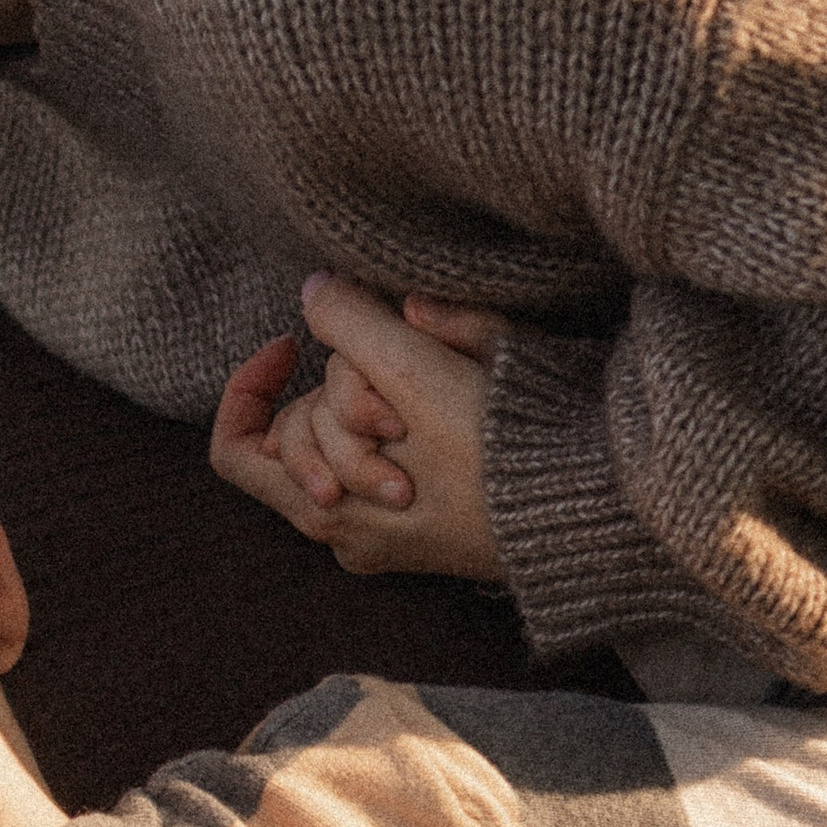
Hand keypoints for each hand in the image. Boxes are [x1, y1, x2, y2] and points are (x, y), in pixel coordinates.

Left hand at [210, 277, 508, 579]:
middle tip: (401, 369)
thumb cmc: (499, 446)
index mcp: (325, 509)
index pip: (235, 448)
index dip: (248, 386)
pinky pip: (390, 455)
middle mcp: (347, 532)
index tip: (295, 340)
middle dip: (337, 384)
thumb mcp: (414, 367)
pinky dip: (409, 413)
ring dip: (377, 395)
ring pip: (347, 438)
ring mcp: (390, 534)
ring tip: (432, 388)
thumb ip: (351, 322)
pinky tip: (451, 396)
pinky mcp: (433, 527)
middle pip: (298, 430)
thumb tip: (315, 292)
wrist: (591, 511)